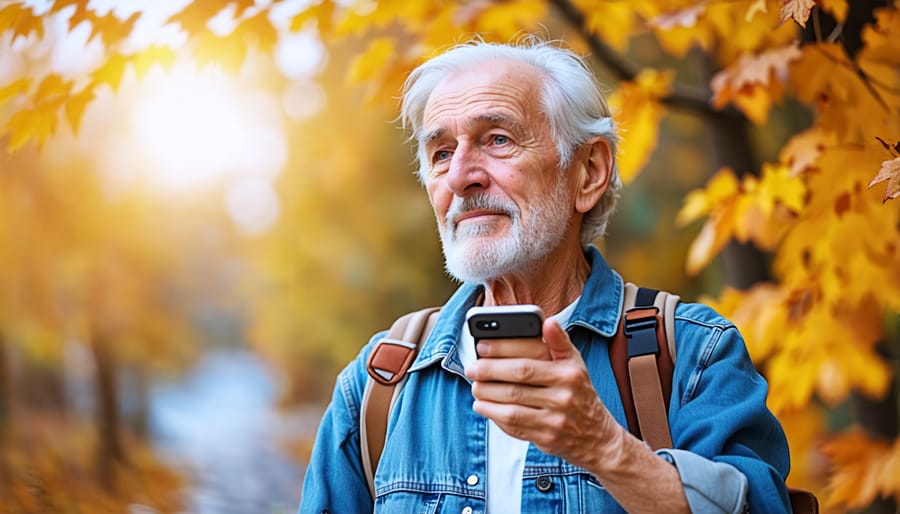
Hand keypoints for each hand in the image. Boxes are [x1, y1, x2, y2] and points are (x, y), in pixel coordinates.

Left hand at [464, 318, 621, 469]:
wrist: (597, 437)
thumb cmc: (580, 393)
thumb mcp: (576, 364)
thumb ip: (559, 343)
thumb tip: (547, 321)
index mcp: (569, 374)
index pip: (527, 361)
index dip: (500, 353)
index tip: (481, 347)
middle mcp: (564, 397)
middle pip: (516, 384)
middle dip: (488, 375)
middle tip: (472, 368)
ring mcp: (555, 420)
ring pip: (511, 408)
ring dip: (487, 397)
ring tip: (476, 387)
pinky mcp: (546, 439)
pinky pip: (514, 427)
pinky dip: (495, 416)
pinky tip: (485, 406)